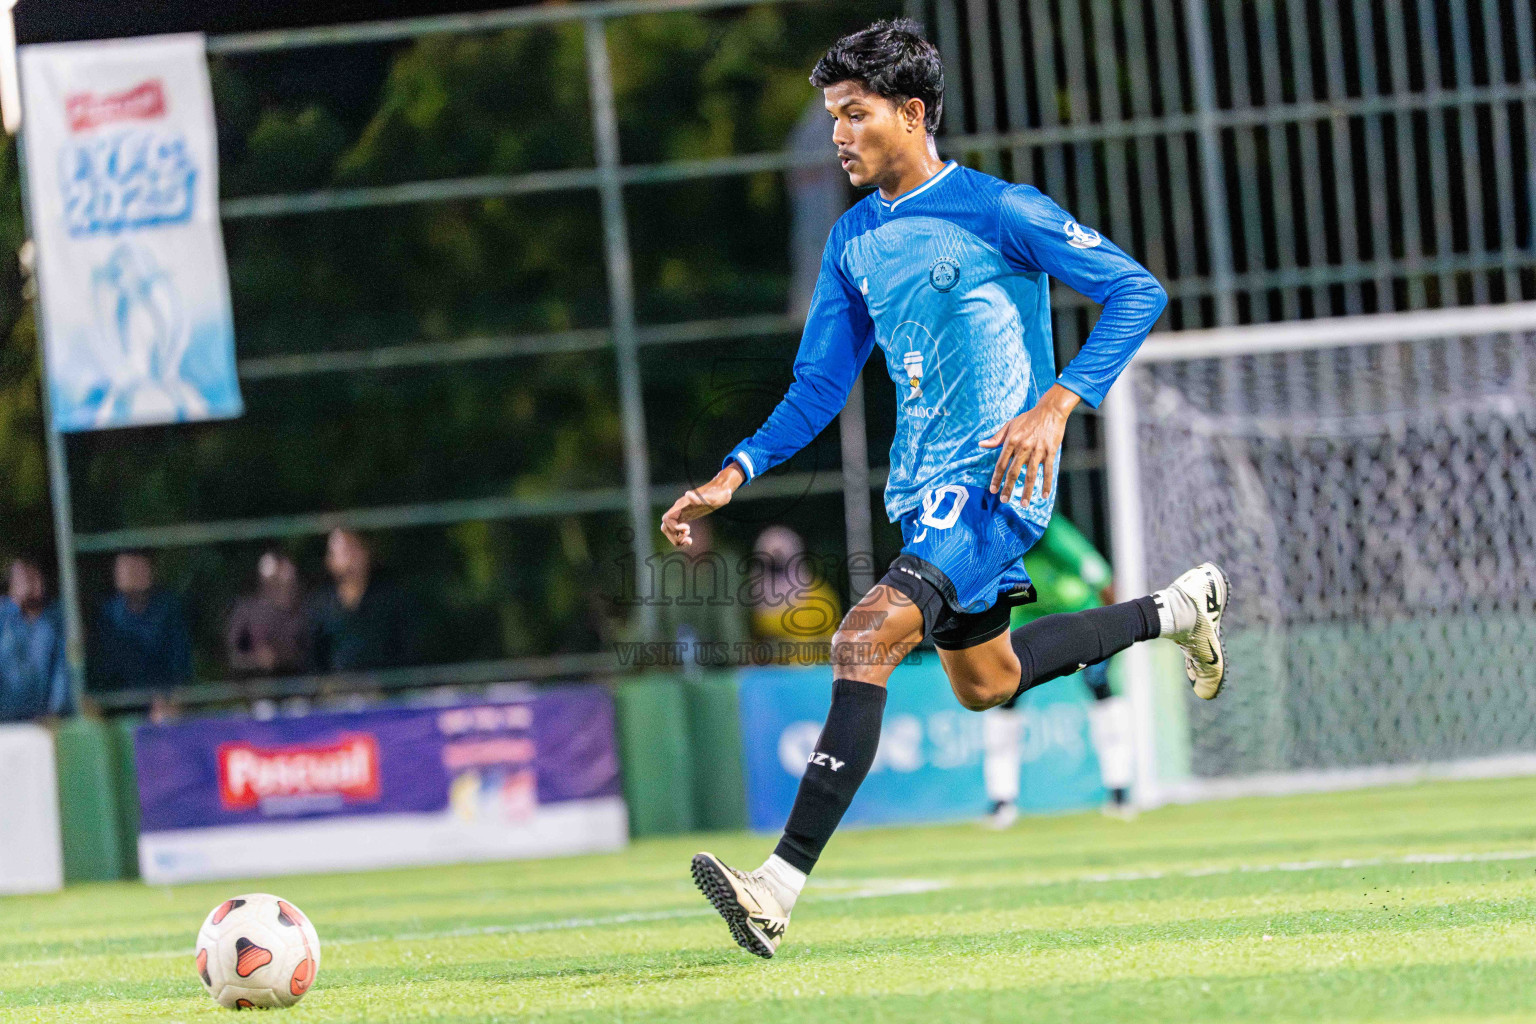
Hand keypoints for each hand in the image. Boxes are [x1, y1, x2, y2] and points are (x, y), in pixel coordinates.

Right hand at [660, 463, 745, 547]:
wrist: (721, 490)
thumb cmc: (718, 494)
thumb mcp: (712, 498)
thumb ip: (700, 498)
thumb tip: (687, 494)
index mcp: (682, 505)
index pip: (667, 519)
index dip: (674, 527)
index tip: (688, 529)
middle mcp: (679, 509)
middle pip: (665, 526)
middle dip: (674, 536)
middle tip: (688, 539)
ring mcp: (681, 513)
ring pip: (669, 529)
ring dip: (676, 538)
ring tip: (689, 541)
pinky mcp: (685, 517)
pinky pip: (676, 529)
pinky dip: (680, 536)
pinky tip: (690, 538)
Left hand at [979, 384, 1079, 502]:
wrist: (1050, 411)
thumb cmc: (1028, 418)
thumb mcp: (1010, 425)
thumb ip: (996, 438)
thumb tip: (981, 444)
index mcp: (1011, 441)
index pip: (1001, 463)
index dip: (996, 478)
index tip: (992, 490)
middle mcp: (1023, 447)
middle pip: (1014, 472)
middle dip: (1008, 488)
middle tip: (1004, 500)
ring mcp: (1037, 451)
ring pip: (1030, 475)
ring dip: (1027, 491)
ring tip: (1024, 504)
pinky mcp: (1050, 452)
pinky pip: (1047, 471)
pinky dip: (1046, 484)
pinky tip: (1044, 495)